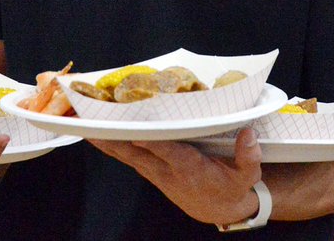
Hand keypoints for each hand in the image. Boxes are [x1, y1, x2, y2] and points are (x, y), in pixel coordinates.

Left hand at [89, 126, 262, 224]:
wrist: (217, 209)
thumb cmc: (231, 187)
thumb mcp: (247, 177)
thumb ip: (248, 157)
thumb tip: (250, 134)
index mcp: (190, 168)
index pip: (168, 153)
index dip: (152, 143)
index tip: (135, 131)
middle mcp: (167, 170)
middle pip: (137, 153)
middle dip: (116, 140)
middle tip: (95, 125)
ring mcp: (155, 171)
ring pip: (126, 155)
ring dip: (106, 142)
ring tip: (84, 126)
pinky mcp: (148, 170)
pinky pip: (126, 156)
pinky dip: (111, 145)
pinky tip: (94, 134)